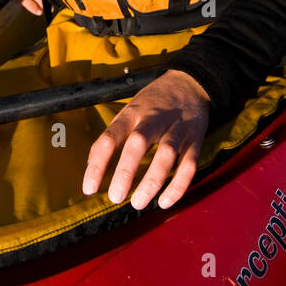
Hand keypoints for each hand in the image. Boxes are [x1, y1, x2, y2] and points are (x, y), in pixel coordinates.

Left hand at [83, 69, 210, 211]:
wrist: (189, 83)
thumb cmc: (153, 102)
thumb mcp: (129, 110)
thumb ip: (114, 134)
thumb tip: (92, 164)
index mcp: (132, 113)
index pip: (110, 137)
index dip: (98, 164)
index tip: (89, 188)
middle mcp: (153, 120)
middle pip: (139, 142)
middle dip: (126, 171)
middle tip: (116, 197)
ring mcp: (177, 129)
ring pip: (166, 154)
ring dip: (152, 181)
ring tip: (138, 203)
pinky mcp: (195, 139)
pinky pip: (189, 164)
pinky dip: (178, 185)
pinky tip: (165, 202)